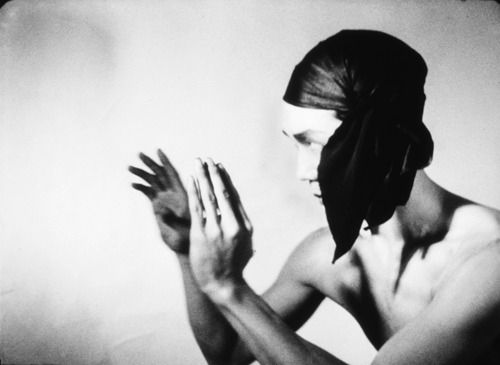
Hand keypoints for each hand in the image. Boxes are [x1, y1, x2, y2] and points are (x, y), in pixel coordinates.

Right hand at [129, 150, 189, 253]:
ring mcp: (164, 199)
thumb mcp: (181, 227)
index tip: (158, 151)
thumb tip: (160, 209)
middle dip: (150, 163)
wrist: (183, 246)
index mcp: (181, 194)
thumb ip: (171, 218)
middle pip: (160, 175)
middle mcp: (172, 194)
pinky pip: (149, 193)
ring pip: (153, 182)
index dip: (166, 162)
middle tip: (139, 154)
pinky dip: (142, 187)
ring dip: (142, 174)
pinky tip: (133, 184)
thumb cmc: (187, 237)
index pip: (173, 174)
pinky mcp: (157, 206)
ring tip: (129, 167)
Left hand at [187, 158, 252, 296]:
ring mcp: (216, 229)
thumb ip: (243, 229)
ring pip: (208, 196)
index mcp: (244, 225)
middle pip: (221, 192)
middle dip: (213, 173)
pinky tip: (190, 180)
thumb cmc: (234, 266)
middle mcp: (232, 225)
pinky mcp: (201, 234)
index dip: (225, 179)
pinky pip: (196, 208)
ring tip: (197, 163)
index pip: (233, 196)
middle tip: (207, 159)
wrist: (223, 284)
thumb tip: (239, 215)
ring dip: (202, 177)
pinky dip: (193, 191)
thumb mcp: (246, 245)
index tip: (220, 168)